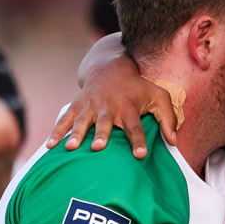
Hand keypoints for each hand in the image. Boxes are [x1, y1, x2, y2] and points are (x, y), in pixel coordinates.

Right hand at [47, 57, 176, 156]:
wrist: (112, 68)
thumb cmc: (139, 88)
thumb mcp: (159, 97)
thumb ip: (168, 119)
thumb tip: (174, 141)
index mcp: (129, 107)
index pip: (136, 127)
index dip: (138, 140)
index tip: (140, 155)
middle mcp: (108, 106)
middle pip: (105, 122)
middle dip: (101, 134)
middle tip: (98, 147)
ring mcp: (91, 105)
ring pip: (82, 120)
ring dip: (76, 133)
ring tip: (70, 147)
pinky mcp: (77, 105)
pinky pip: (66, 119)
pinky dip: (57, 131)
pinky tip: (50, 145)